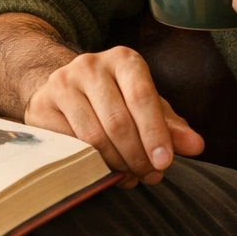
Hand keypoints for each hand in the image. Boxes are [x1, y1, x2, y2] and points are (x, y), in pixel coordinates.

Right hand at [23, 46, 203, 186]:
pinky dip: (88, 165)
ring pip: (93, 137)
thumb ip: (171, 125)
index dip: (155, 132)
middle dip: (137, 156)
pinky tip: (101, 170)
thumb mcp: (146, 105)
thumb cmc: (116, 99)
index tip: (165, 163)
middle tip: (149, 176)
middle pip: (118, 121)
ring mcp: (61, 84)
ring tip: (129, 175)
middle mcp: (90, 65)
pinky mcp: (40, 106)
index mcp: (123, 60)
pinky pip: (68, 146)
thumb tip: (196, 146)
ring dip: (115, 164)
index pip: (142, 95)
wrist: (65, 88)